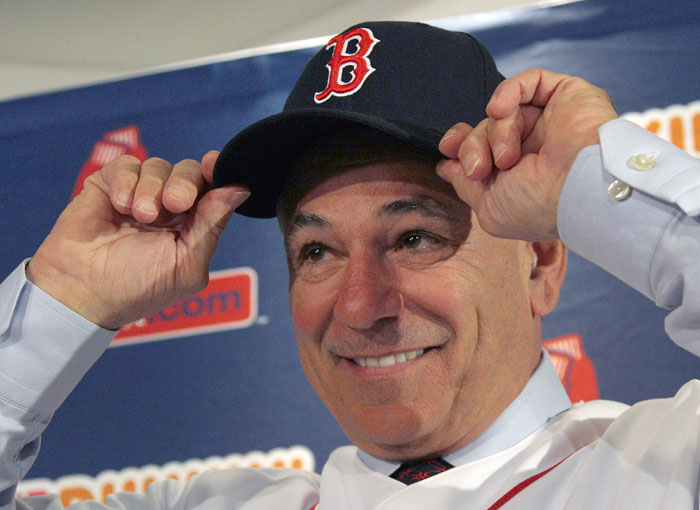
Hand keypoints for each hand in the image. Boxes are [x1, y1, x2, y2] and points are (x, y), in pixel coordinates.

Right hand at [26, 152, 249, 329]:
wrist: (83, 292)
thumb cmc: (138, 287)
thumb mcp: (186, 263)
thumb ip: (212, 225)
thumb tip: (242, 189)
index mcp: (194, 225)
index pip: (214, 188)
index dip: (217, 172)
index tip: (215, 164)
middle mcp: (169, 206)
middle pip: (190, 170)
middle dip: (186, 182)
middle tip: (175, 203)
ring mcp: (139, 193)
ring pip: (159, 165)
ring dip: (153, 189)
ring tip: (141, 216)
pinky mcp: (108, 184)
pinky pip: (127, 164)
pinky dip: (127, 181)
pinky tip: (120, 205)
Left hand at [436, 69, 617, 240]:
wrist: (579, 190)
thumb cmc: (538, 206)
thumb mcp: (489, 208)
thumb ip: (465, 185)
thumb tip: (446, 166)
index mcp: (519, 173)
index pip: (482, 148)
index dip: (461, 145)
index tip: (447, 149)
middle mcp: (534, 146)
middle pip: (486, 130)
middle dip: (474, 146)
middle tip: (480, 167)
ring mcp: (551, 120)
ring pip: (503, 112)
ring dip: (495, 133)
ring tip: (506, 158)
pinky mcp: (566, 95)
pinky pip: (527, 82)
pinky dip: (507, 92)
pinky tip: (499, 109)